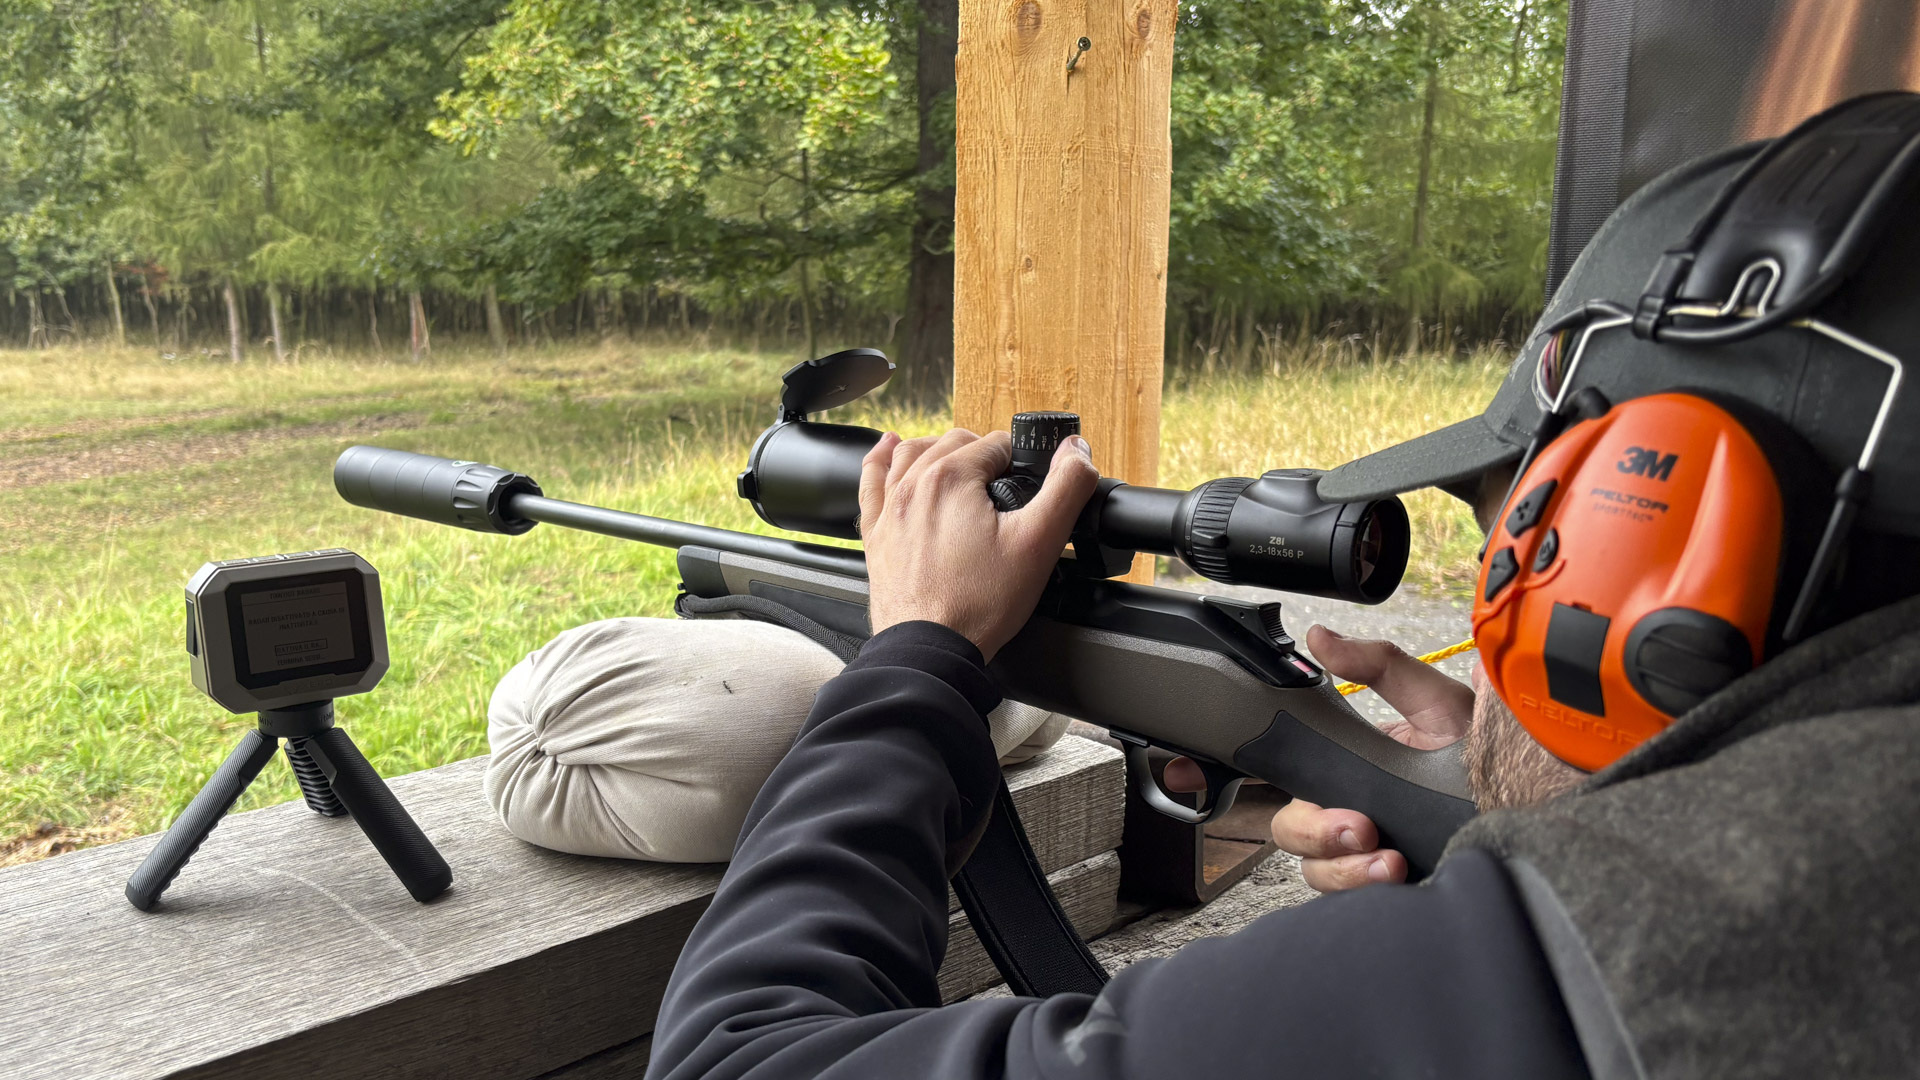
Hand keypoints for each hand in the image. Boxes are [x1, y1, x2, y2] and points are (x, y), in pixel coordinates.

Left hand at [859, 428, 1100, 661]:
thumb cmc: (978, 603)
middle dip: (984, 455)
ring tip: (962, 462)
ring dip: (939, 448)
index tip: (1028, 484)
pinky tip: (889, 448)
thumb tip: (1077, 450)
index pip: (996, 444)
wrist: (930, 650)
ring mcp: (890, 508)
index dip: (1019, 461)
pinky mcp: (876, 533)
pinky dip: (881, 459)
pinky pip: (871, 480)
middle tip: (1005, 486)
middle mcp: (913, 484)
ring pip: (912, 453)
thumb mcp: (1039, 543)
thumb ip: (1065, 489)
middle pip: (955, 443)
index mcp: (951, 477)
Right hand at [1164, 625, 1473, 891]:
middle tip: (1358, 825)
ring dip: (1344, 866)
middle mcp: (1347, 806)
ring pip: (1316, 868)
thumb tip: (1319, 637)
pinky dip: (1368, 887)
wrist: (1539, 802)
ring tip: (1389, 858)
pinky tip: (1401, 871)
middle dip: (1315, 829)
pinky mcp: (1388, 885)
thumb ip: (1378, 665)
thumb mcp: (1436, 697)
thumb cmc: (1489, 749)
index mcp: (1347, 760)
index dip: (1223, 770)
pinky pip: (1352, 897)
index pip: (1276, 766)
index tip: (1188, 771)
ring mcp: (1365, 850)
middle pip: (1289, 827)